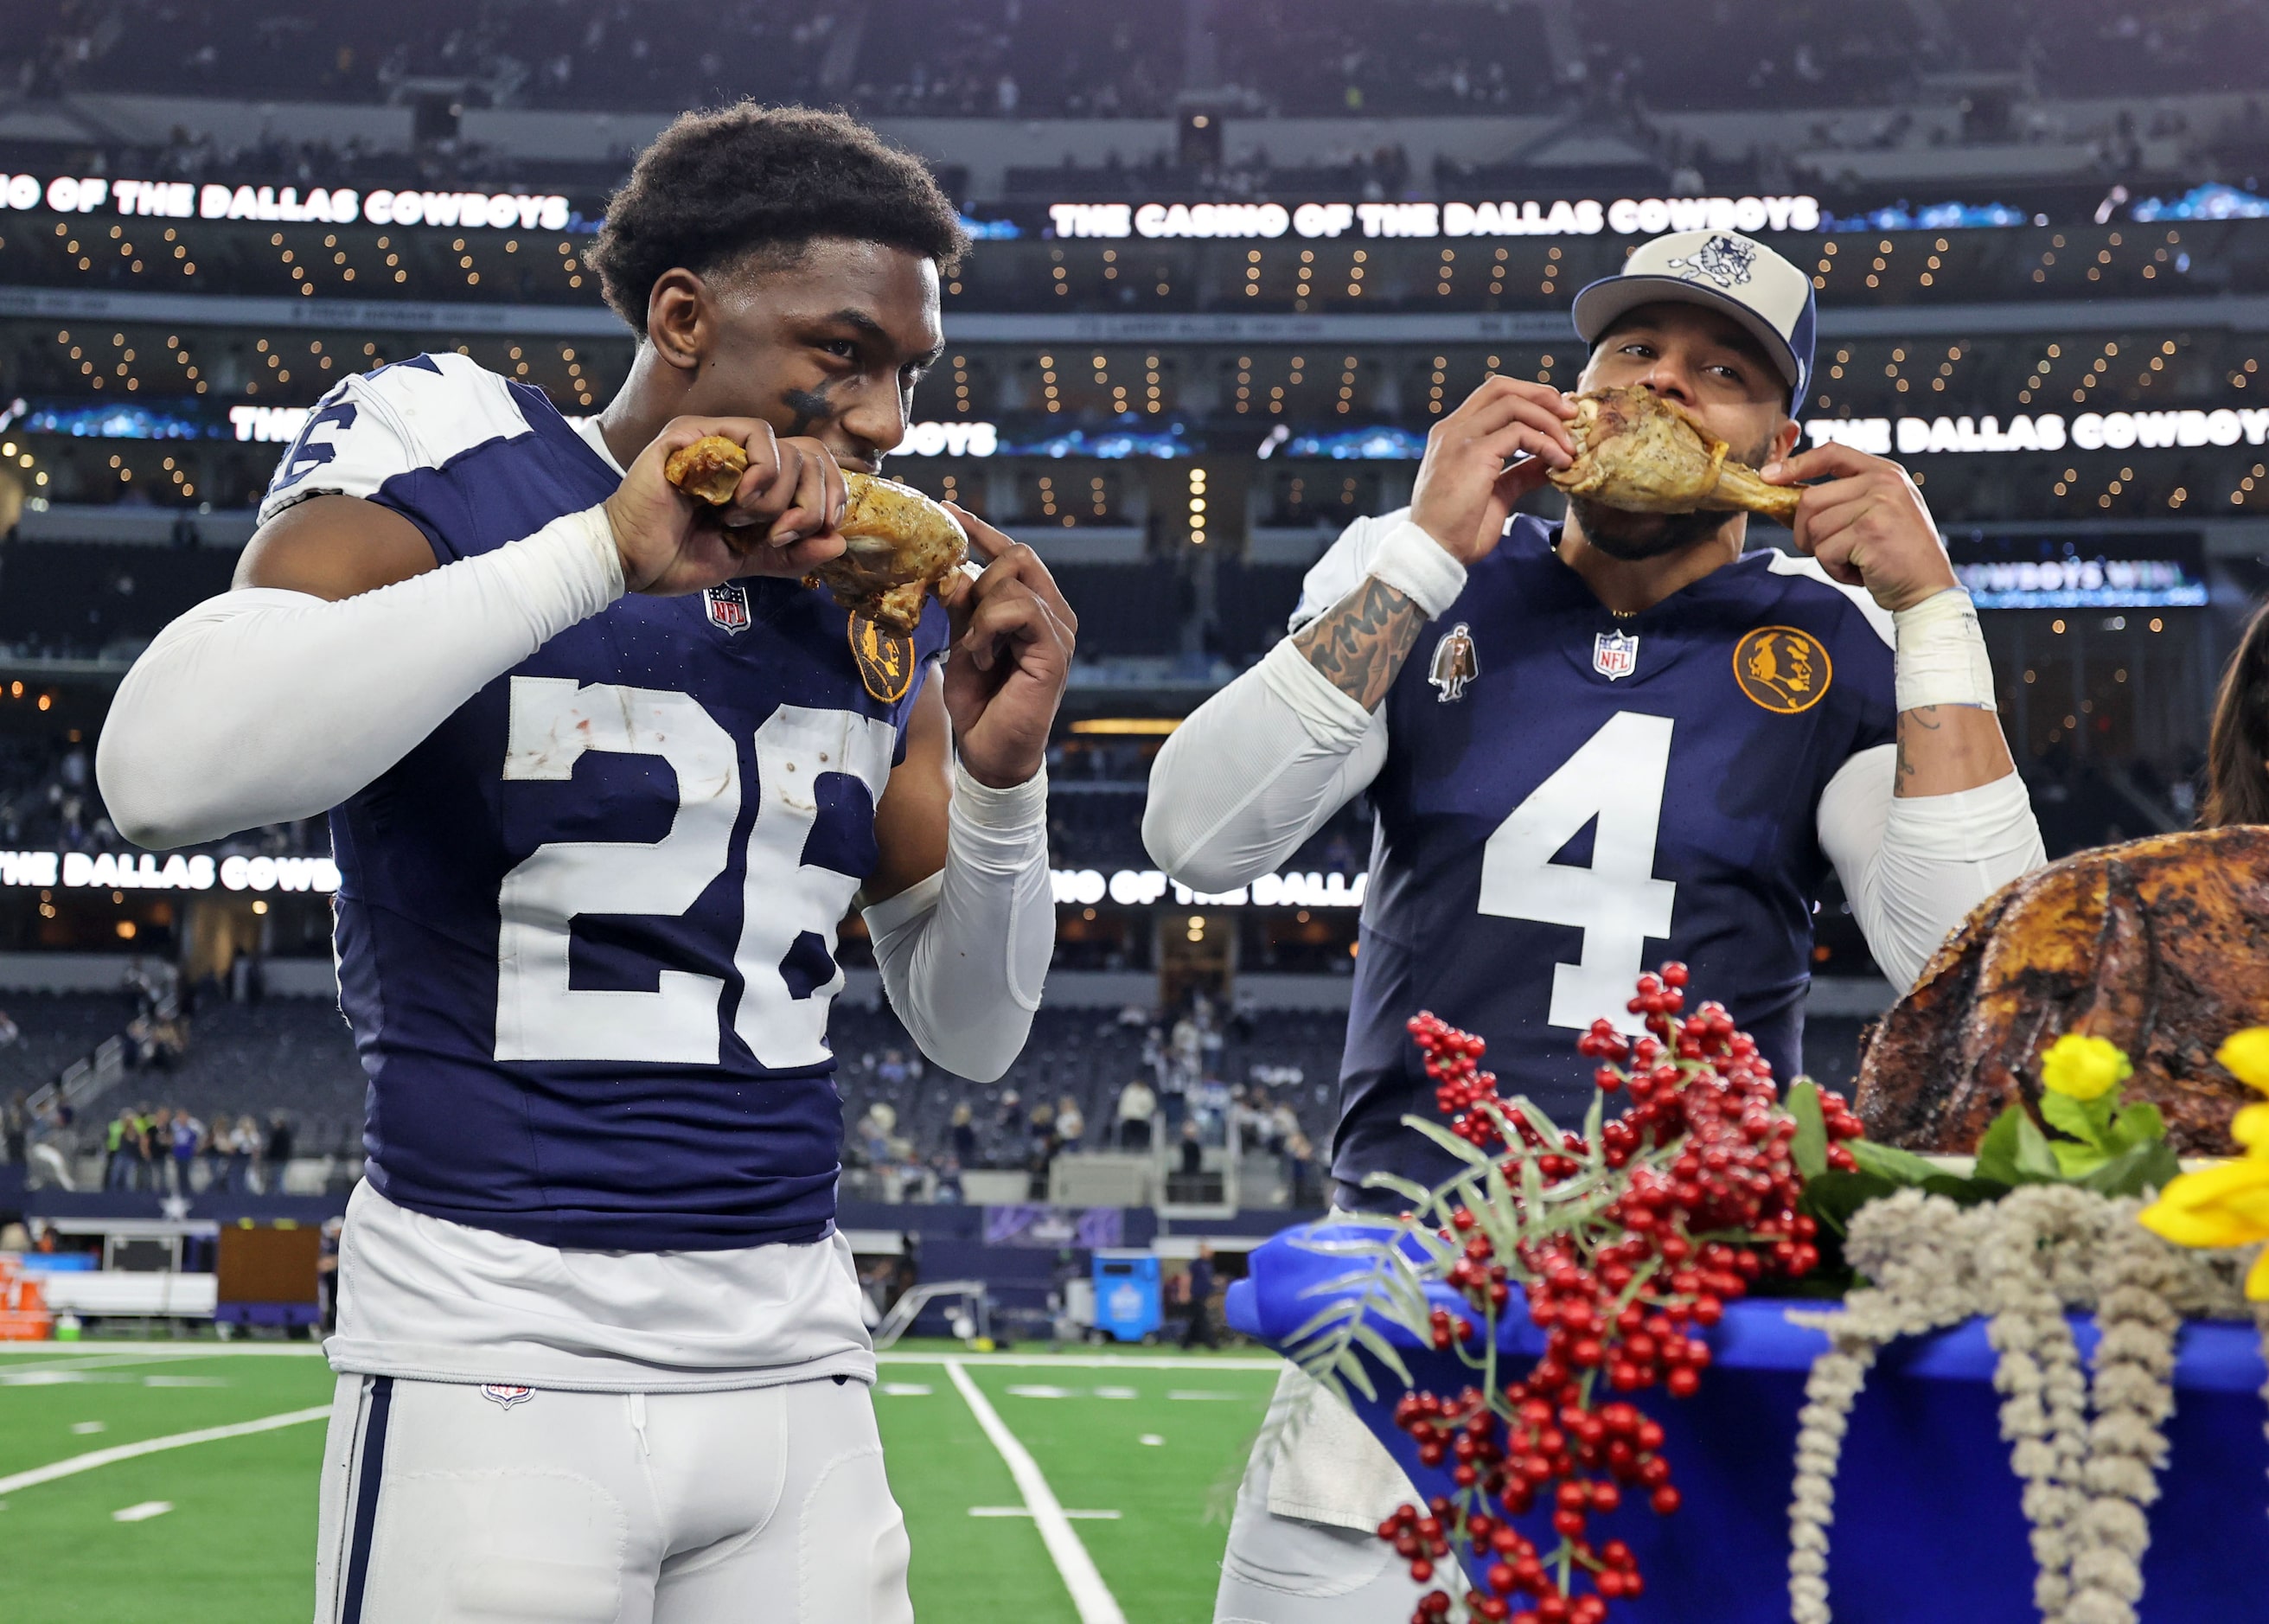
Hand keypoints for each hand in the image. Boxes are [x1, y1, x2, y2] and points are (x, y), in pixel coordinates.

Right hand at [601, 416, 847, 595]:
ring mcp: (717, 438)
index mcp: (757, 475)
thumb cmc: (681, 556)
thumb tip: (839, 543)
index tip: (816, 531)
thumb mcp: (751, 559)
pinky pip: (752, 434)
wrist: (634, 564)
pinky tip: (732, 504)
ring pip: (785, 447)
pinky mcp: (693, 434)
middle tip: (780, 534)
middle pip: (811, 454)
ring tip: (740, 521)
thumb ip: (793, 552)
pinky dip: (758, 475)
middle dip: (809, 503)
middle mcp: (741, 451)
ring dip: (776, 497)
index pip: (816, 463)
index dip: (830, 496)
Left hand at [936, 507, 1075, 788]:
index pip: (1013, 553)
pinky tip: (983, 657)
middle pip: (1017, 556)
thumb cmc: (981, 701)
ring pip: (1013, 583)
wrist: (991, 752)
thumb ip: (963, 606)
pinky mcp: (1055, 652)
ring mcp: (1059, 631)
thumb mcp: (964, 641)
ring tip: (976, 651)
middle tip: (963, 621)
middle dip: (978, 581)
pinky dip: (989, 629)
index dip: (981, 530)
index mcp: (1036, 607)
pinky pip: (1018, 610)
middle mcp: (1055, 613)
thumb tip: (951, 570)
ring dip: (980, 614)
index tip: (948, 511)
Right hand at [1409, 376, 1578, 563]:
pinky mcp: (1473, 453)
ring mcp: (1460, 438)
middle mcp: (1453, 429)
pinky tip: (1559, 463)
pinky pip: (1520, 433)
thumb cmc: (1458, 530)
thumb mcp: (1497, 494)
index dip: (1529, 397)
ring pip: (1514, 404)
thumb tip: (1550, 462)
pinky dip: (1547, 444)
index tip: (1557, 415)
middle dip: (1542, 395)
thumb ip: (1521, 472)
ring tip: (1570, 448)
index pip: (1492, 397)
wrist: (1434, 552)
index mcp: (1453, 435)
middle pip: (1502, 387)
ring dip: (1550, 422)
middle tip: (1570, 415)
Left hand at [1762, 444, 1959, 612]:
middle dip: (1805, 532)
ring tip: (1855, 561)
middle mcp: (1883, 482)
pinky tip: (1861, 572)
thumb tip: (1783, 494)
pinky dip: (1835, 570)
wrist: (1928, 589)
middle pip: (1810, 499)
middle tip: (1830, 551)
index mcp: (1884, 472)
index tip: (1769, 476)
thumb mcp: (1876, 513)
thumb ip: (1843, 498)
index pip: (1832, 453)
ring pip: (1814, 528)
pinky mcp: (1870, 532)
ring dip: (1825, 555)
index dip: (1796, 464)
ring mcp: (1879, 505)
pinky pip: (1825, 552)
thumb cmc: (1895, 556)